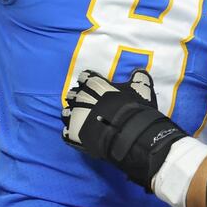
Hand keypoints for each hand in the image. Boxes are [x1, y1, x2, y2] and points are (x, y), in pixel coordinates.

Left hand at [62, 69, 186, 189]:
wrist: (128, 135)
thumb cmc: (132, 109)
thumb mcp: (141, 89)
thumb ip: (139, 78)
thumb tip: (139, 71)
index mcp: (93, 85)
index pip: (84, 77)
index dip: (90, 82)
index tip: (95, 87)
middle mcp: (80, 98)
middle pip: (73, 94)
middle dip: (79, 98)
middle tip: (88, 104)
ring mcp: (74, 117)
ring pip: (66, 113)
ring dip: (72, 115)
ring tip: (81, 120)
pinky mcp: (73, 135)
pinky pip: (66, 133)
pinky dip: (71, 134)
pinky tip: (80, 135)